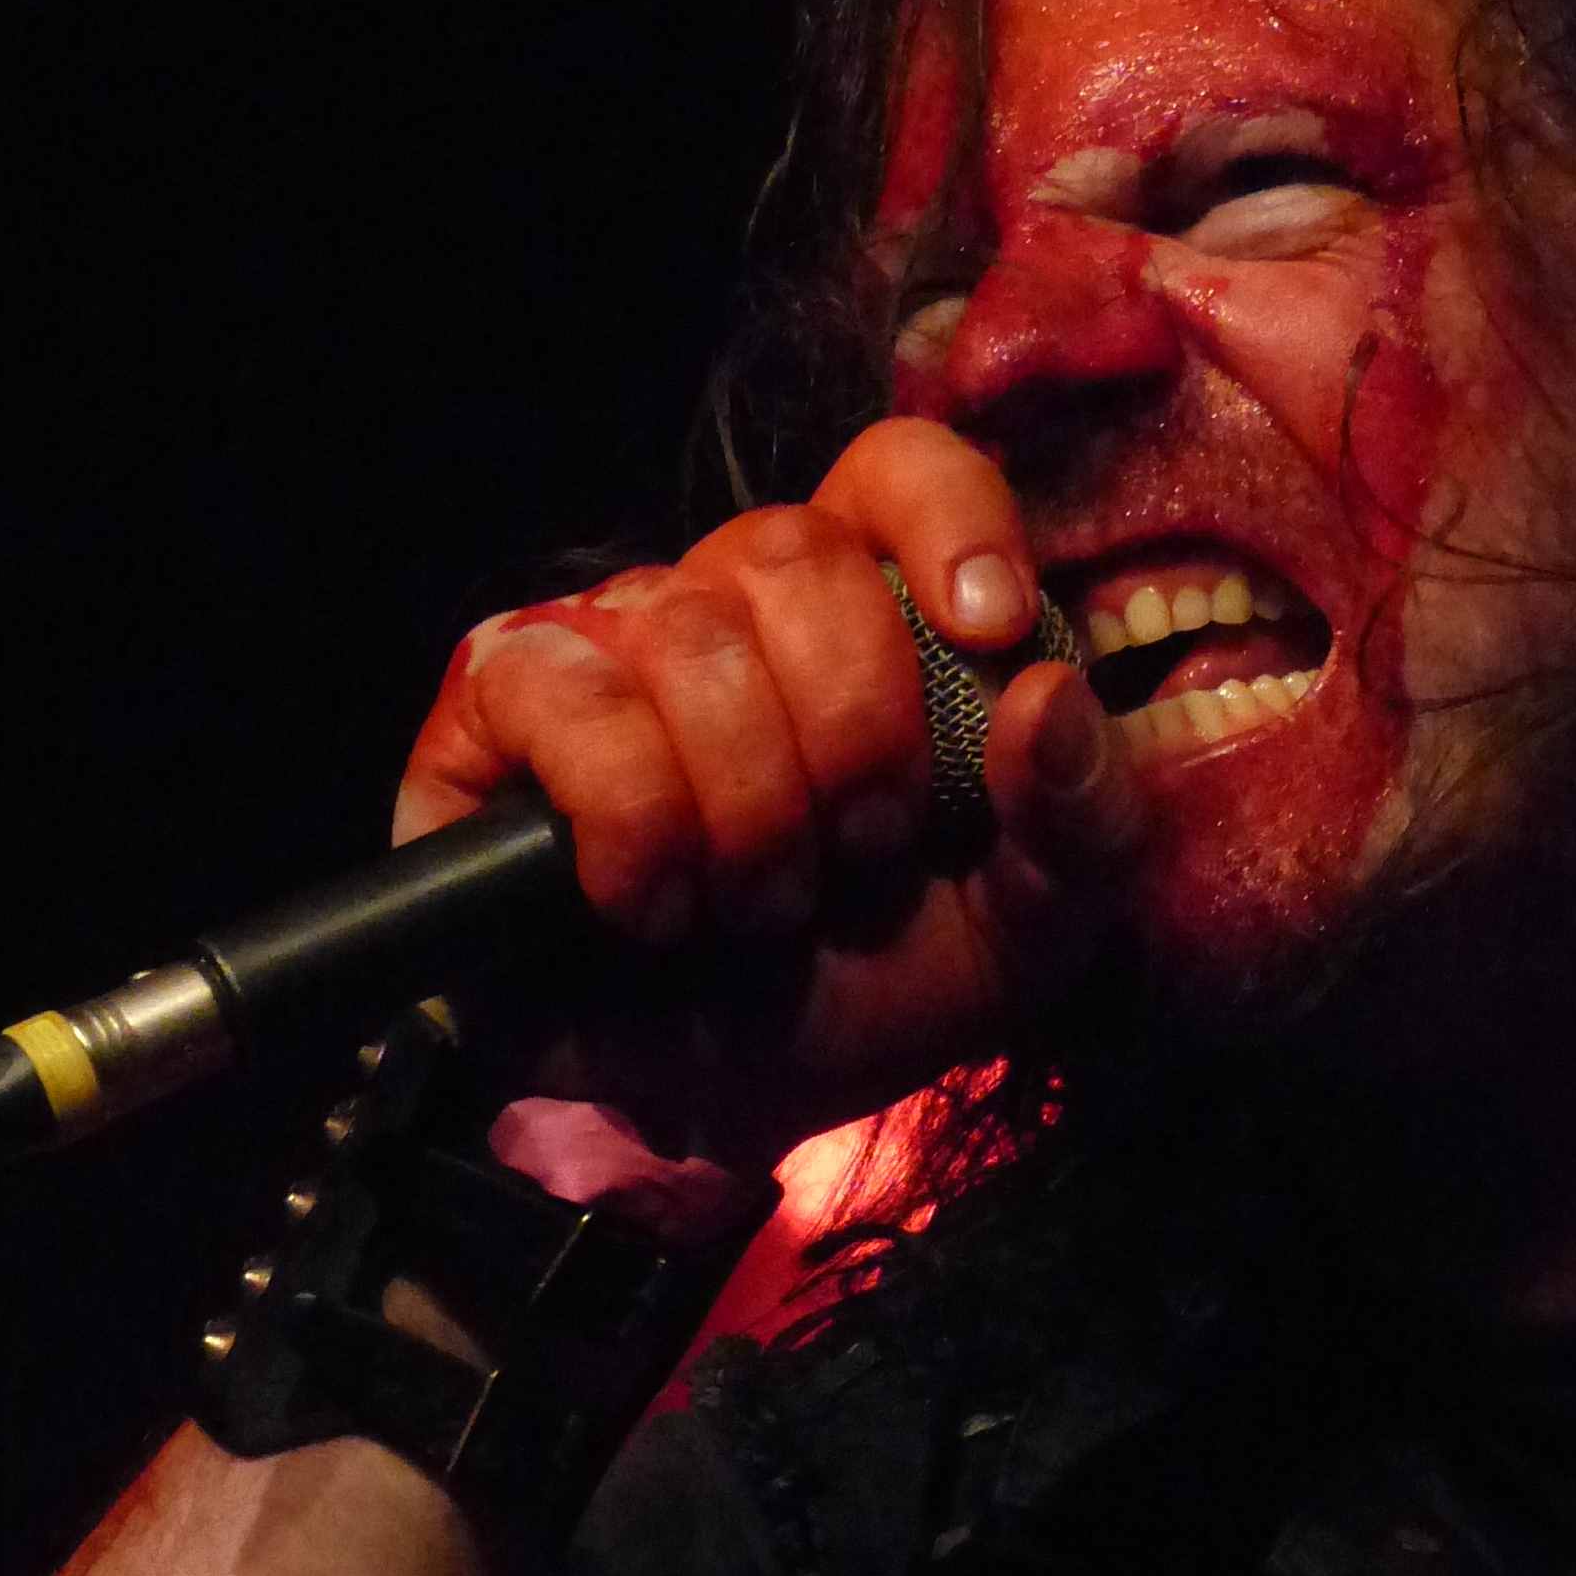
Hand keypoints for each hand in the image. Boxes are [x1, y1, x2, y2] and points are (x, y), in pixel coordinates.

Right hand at [393, 424, 1142, 1177]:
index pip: (895, 471)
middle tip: (857, 859)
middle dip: (851, 735)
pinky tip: (654, 904)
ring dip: (749, 808)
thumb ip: (1084, 814)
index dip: (945, 521)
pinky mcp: (492, 713)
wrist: (749, 1104)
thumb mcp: (1033, 923)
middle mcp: (725, 604)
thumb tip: (1049, 696)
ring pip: (683, 635)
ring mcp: (601, 648)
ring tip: (759, 908)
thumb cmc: (884, 983)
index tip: (988, 629)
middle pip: (788, 554)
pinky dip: (633, 819)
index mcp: (864, 612)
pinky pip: (560, 695)